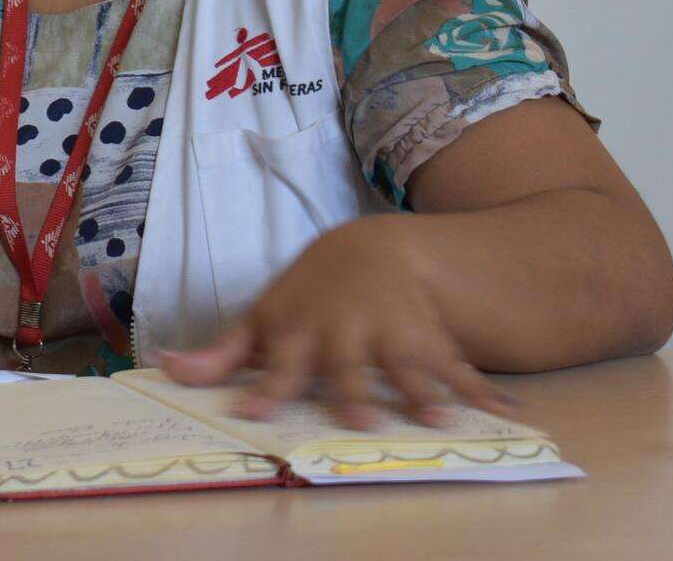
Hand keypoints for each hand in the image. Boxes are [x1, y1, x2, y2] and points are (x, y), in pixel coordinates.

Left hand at [158, 216, 516, 429]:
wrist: (368, 251)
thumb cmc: (305, 298)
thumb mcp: (261, 319)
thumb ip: (219, 354)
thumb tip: (164, 369)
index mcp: (300, 332)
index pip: (278, 363)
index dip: (265, 386)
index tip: (251, 412)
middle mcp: (346, 333)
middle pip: (347, 366)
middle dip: (353, 391)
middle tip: (360, 421)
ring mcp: (392, 334)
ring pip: (408, 363)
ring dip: (424, 389)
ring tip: (441, 417)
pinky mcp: (431, 339)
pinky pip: (459, 365)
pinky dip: (483, 388)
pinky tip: (507, 412)